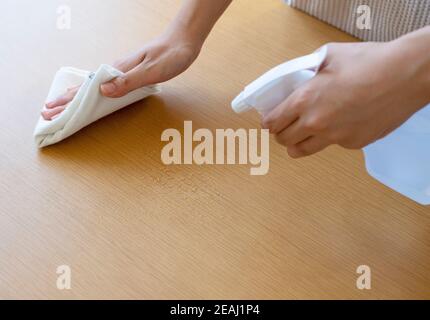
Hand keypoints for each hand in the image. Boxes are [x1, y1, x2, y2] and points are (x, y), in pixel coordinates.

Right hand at [42, 32, 201, 119]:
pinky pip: (105, 84)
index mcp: (118, 70)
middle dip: (66, 100)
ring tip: (62, 104)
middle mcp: (116, 70)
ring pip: (93, 85)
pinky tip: (91, 94)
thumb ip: (128, 81)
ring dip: (76, 97)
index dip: (68, 101)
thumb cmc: (170, 55)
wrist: (183, 41)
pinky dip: (93, 92)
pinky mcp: (130, 71)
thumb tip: (102, 91)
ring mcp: (122, 70)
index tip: (51, 110)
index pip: (86, 88)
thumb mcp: (151, 70)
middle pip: (85, 87)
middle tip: (47, 111)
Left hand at [262, 39, 429, 157]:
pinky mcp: (353, 144)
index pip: (273, 122)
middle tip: (285, 126)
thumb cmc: (369, 62)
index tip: (269, 121)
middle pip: (284, 140)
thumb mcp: (329, 56)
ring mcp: (334, 137)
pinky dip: (330, 138)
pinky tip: (342, 123)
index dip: (268, 122)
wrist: (405, 76)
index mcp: (305, 100)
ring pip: (302, 151)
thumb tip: (301, 74)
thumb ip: (308, 68)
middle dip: (280, 134)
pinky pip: (332, 146)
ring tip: (303, 135)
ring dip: (297, 144)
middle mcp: (315, 123)